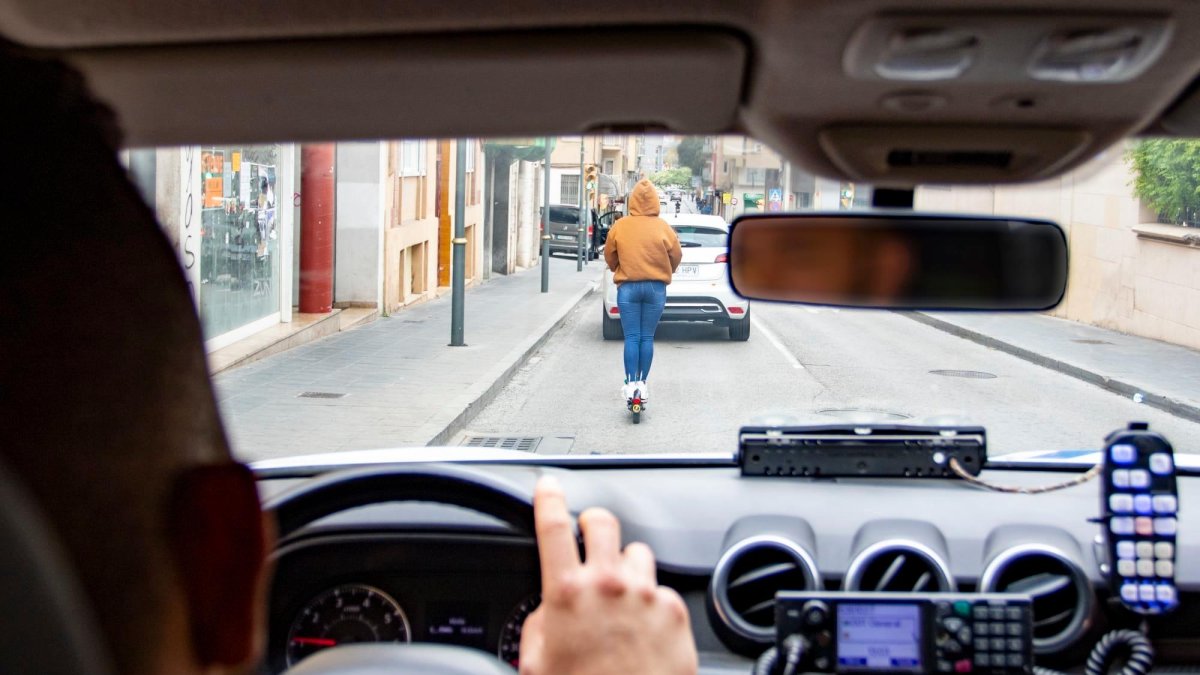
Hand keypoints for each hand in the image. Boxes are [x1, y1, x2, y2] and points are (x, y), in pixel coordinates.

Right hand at [519, 476, 698, 674]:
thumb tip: (548, 610)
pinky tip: (643, 631)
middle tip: (589, 535)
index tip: (548, 485)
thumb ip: (539, 625)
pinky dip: (651, 604)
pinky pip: (661, 591)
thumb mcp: (538, 664)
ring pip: (638, 553)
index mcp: (567, 593)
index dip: (547, 497)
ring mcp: (646, 595)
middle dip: (594, 523)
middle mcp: (609, 584)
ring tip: (620, 597)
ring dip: (627, 567)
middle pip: (603, 522)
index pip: (552, 525)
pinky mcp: (674, 612)